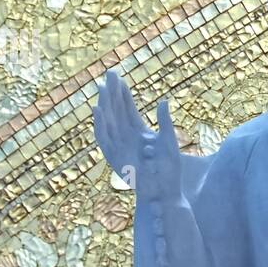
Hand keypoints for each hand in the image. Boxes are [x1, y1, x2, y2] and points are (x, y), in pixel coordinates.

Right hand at [93, 69, 180, 202]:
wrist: (165, 193)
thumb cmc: (169, 171)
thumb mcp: (169, 142)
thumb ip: (165, 122)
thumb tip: (163, 101)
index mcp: (139, 133)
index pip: (128, 109)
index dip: (123, 94)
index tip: (119, 77)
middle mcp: (127, 139)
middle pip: (117, 112)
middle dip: (112, 93)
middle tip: (109, 73)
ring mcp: (120, 147)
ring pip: (109, 122)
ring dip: (105, 106)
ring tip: (103, 88)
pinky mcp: (115, 157)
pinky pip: (105, 139)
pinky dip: (100, 125)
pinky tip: (98, 110)